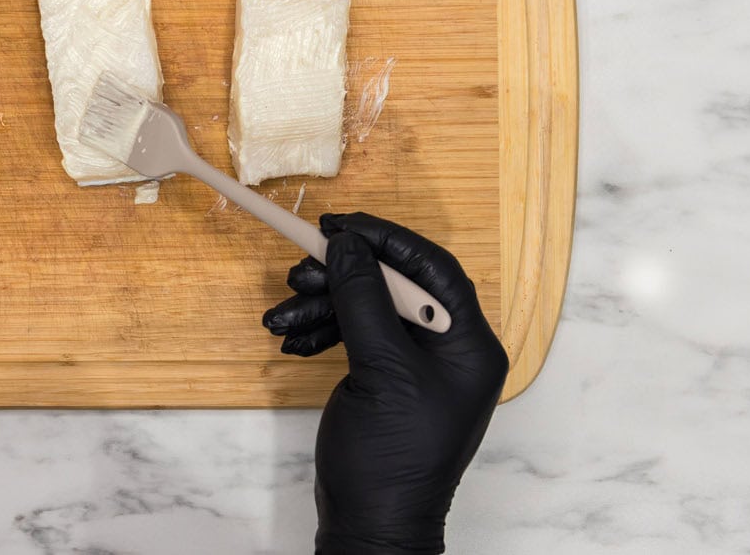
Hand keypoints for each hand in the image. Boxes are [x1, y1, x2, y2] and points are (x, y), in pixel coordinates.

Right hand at [263, 213, 508, 554]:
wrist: (371, 527)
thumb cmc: (391, 460)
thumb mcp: (380, 371)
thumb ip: (363, 301)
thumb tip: (347, 245)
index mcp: (468, 345)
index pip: (433, 268)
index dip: (387, 239)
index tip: (340, 224)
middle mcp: (449, 349)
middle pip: (394, 285)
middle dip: (343, 276)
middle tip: (299, 269)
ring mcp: (416, 365)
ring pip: (367, 308)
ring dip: (322, 305)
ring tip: (281, 316)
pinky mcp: (386, 378)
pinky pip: (355, 335)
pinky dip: (323, 332)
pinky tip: (293, 341)